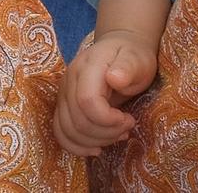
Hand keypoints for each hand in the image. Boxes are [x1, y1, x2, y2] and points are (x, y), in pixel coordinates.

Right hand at [53, 29, 155, 156]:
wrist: (118, 49)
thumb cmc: (132, 57)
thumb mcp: (137, 60)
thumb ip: (128, 67)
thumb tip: (115, 78)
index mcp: (88, 66)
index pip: (86, 101)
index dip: (107, 119)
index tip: (127, 119)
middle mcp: (69, 80)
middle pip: (77, 120)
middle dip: (105, 133)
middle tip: (127, 128)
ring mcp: (63, 93)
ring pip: (67, 130)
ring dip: (94, 141)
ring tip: (117, 135)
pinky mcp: (63, 106)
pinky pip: (60, 132)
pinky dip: (76, 146)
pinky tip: (96, 149)